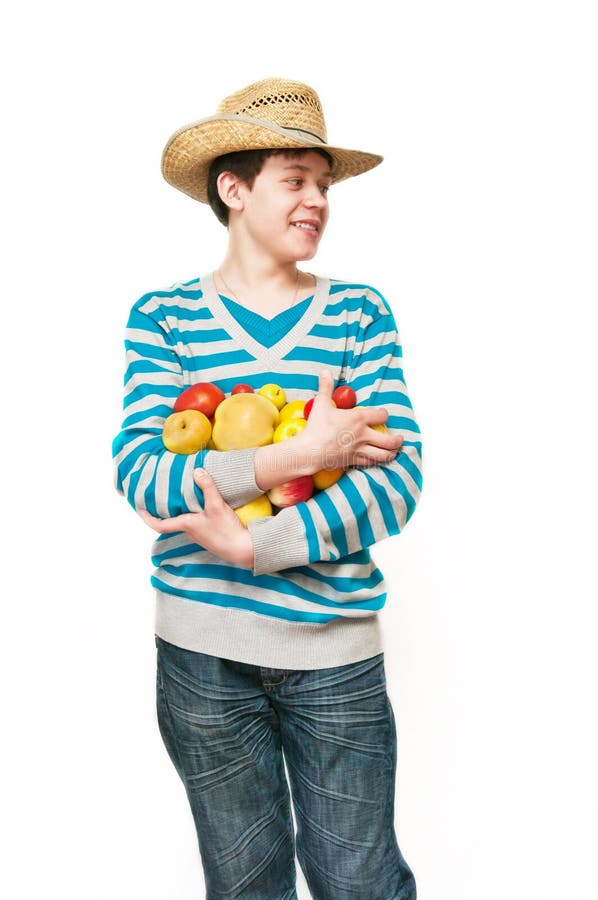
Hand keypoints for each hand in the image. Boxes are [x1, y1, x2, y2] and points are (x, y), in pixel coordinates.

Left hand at [137, 469, 254, 568]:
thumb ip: (207, 487)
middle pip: (170, 521)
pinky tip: (199, 505)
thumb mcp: (216, 505)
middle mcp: (189, 531)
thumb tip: (197, 471)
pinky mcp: (209, 535)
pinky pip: (195, 523)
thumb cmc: (226, 530)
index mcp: (186, 525)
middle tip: (157, 498)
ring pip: (183, 522)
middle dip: (163, 511)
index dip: (147, 517)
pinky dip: (191, 514)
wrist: (241, 549)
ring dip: (178, 511)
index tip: (139, 510)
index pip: (159, 524)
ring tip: (177, 497)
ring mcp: (199, 535)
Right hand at [300, 370, 403, 468]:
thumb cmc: (316, 428)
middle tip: (399, 438)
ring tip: (394, 451)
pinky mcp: (354, 461)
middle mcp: (363, 435)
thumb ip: (325, 387)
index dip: (384, 414)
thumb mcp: (321, 404)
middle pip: (389, 440)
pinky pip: (371, 462)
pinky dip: (377, 461)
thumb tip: (325, 372)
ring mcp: (360, 450)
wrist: (310, 450)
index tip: (383, 415)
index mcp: (358, 419)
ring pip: (384, 454)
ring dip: (391, 453)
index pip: (381, 415)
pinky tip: (378, 459)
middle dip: (397, 440)